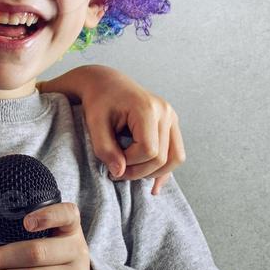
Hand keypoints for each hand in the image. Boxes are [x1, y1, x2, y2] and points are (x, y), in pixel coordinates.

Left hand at [39, 65, 185, 194]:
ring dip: (154, 172)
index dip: (130, 163)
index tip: (111, 162)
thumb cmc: (98, 101)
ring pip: (175, 158)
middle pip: (162, 157)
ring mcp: (171, 117)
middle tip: (117, 172)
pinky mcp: (171, 124)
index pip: (148, 150)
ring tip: (131, 172)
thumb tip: (120, 173)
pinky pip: (176, 153)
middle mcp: (165, 112)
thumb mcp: (94, 124)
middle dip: (139, 171)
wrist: (106, 83)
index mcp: (147, 108)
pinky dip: (165, 170)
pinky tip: (154, 187)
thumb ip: (105, 149)